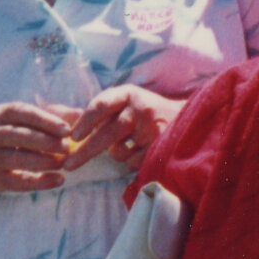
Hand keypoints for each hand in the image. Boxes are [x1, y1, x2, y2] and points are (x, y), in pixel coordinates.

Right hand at [0, 102, 76, 194]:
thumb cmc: (14, 135)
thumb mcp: (27, 120)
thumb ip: (54, 115)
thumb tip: (81, 113)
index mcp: (1, 114)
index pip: (23, 113)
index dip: (45, 121)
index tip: (67, 130)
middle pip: (19, 135)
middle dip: (45, 142)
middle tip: (68, 147)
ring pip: (18, 159)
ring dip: (44, 161)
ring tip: (64, 163)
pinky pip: (19, 181)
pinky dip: (41, 182)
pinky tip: (59, 180)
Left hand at [64, 85, 182, 171]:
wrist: (189, 117)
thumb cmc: (148, 112)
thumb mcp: (128, 102)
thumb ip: (105, 113)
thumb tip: (73, 134)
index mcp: (127, 93)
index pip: (100, 105)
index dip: (85, 122)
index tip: (73, 137)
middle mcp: (140, 107)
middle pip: (107, 133)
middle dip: (85, 152)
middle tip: (69, 165)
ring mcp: (152, 126)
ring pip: (118, 151)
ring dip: (117, 154)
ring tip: (130, 144)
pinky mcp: (161, 145)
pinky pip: (133, 161)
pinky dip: (131, 161)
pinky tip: (142, 151)